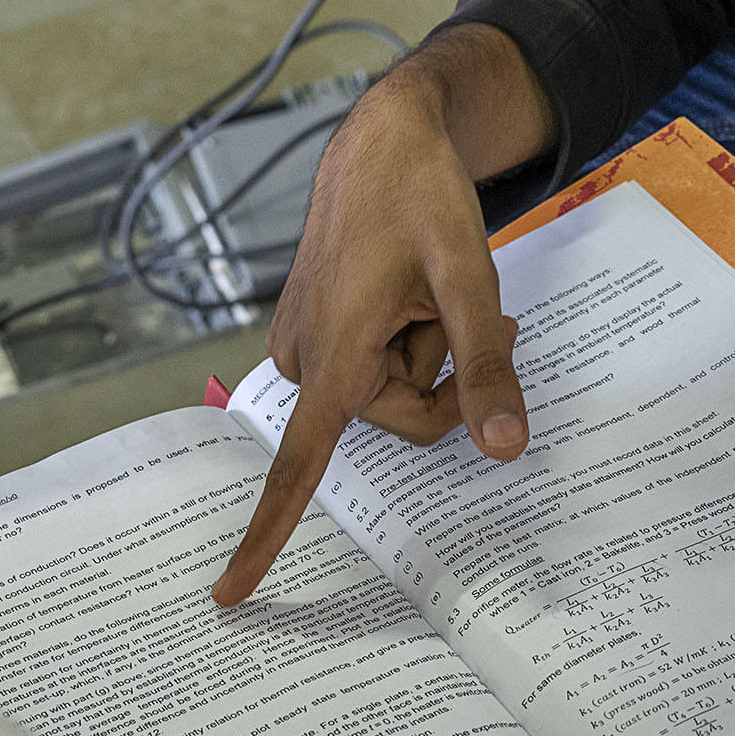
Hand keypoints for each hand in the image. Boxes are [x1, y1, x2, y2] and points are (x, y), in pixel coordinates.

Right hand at [212, 30, 548, 605]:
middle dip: (448, 376)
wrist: (385, 140)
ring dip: (430, 350)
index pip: (298, 465)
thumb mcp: (471, 279)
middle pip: (403, 421)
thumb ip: (485, 367)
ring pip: (396, 394)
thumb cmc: (421, 197)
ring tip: (431, 286)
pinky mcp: (319, 337)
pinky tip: (412, 290)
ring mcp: (310, 346)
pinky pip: (379, 370)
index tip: (230, 595)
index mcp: (333, 353)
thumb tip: (505, 450)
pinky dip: (411, 340)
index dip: (265, 536)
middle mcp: (308, 358)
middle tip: (473, 309)